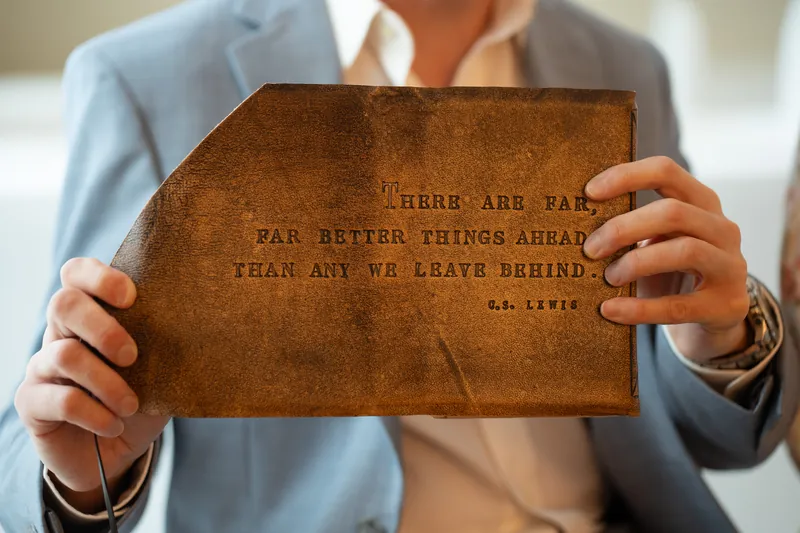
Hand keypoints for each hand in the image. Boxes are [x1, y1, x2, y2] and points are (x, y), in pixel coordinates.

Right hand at [14, 258, 167, 512]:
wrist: (116, 450)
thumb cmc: (141, 398)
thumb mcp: (159, 369)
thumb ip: (166, 344)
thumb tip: (204, 327)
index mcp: (91, 315)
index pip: (77, 273)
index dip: (100, 277)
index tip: (131, 297)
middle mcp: (60, 333)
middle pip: (64, 304)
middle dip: (104, 327)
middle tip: (133, 356)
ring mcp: (42, 366)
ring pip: (65, 354)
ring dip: (107, 382)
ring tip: (131, 405)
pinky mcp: (31, 402)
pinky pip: (60, 400)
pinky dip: (95, 414)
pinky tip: (114, 424)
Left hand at [582, 156, 749, 361]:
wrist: (711, 317)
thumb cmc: (671, 271)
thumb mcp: (657, 241)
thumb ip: (632, 227)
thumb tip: (573, 225)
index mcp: (701, 202)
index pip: (666, 171)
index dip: (626, 176)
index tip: (588, 192)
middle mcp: (723, 228)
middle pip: (673, 212)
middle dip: (624, 228)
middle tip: (589, 249)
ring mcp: (731, 265)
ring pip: (685, 251)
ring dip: (636, 263)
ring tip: (607, 278)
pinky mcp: (727, 305)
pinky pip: (679, 305)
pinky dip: (640, 309)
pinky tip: (610, 310)